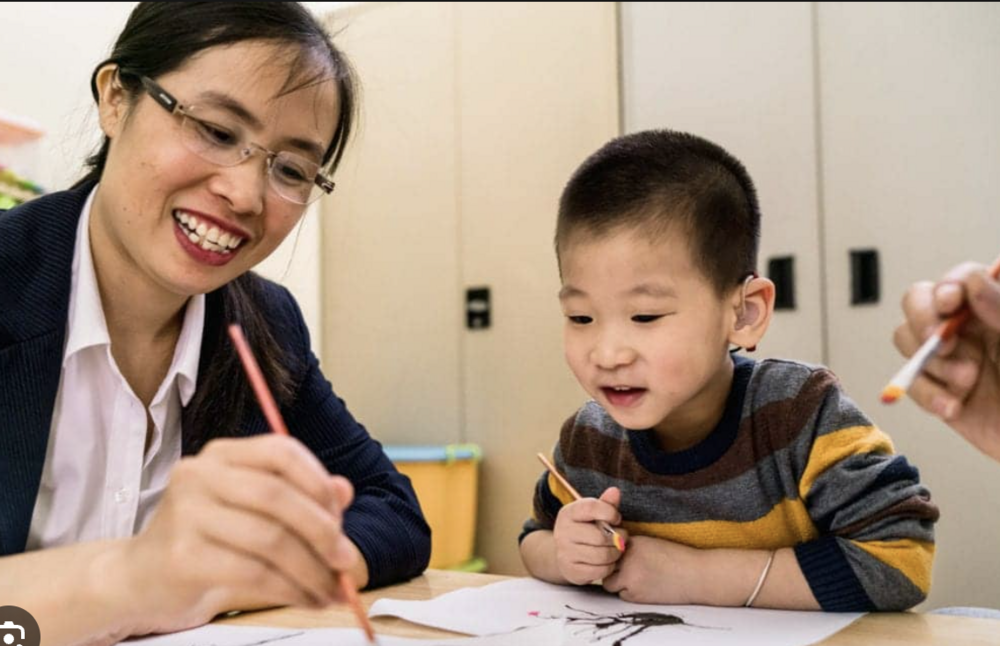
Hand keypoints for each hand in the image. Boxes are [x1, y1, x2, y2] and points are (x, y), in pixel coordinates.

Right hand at [109, 434, 359, 635]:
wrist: (138, 579)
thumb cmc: (204, 541)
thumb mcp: (250, 511)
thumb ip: (297, 496)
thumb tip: (344, 491)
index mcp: (221, 455)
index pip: (280, 452)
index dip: (318, 481)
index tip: (341, 514)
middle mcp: (200, 475)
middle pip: (277, 496)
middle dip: (322, 531)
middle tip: (346, 560)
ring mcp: (186, 514)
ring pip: (270, 539)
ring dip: (311, 569)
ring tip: (330, 589)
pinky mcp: (183, 557)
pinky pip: (253, 572)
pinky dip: (290, 589)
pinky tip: (305, 598)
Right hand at [552, 487, 626, 584]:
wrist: (566, 554)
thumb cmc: (586, 529)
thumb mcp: (593, 515)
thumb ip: (606, 503)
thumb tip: (615, 491)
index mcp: (567, 513)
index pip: (591, 507)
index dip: (610, 512)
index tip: (616, 518)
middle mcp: (562, 532)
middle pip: (600, 536)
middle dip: (618, 538)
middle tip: (622, 537)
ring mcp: (564, 553)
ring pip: (602, 555)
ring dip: (616, 553)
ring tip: (617, 549)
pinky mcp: (571, 571)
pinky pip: (600, 571)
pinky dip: (609, 567)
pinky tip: (608, 561)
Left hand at [602, 535, 700, 603]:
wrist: (696, 575)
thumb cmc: (677, 558)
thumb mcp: (651, 543)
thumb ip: (631, 547)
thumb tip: (610, 552)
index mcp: (633, 542)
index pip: (608, 547)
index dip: (613, 552)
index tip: (621, 556)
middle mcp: (628, 558)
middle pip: (605, 564)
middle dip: (612, 567)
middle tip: (626, 569)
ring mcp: (630, 577)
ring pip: (609, 582)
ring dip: (618, 582)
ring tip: (636, 580)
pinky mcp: (636, 595)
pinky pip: (622, 595)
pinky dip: (630, 593)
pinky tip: (645, 588)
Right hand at [894, 262, 999, 461]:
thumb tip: (973, 283)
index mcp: (995, 309)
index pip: (960, 279)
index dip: (948, 287)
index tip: (950, 304)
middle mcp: (970, 329)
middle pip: (919, 301)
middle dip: (924, 322)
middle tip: (944, 344)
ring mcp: (952, 358)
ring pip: (908, 340)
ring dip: (931, 363)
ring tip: (965, 382)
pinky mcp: (940, 390)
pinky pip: (912, 383)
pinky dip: (927, 395)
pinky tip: (952, 406)